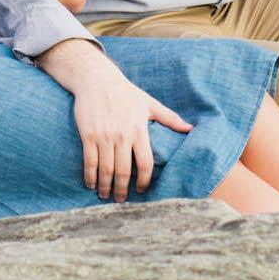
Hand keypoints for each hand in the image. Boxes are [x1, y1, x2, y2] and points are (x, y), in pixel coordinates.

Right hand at [37, 40, 191, 202]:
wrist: (97, 79)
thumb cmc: (125, 92)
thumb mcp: (149, 103)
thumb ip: (170, 118)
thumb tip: (190, 128)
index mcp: (139, 129)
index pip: (145, 163)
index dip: (144, 181)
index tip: (142, 190)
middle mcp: (122, 135)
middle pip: (124, 171)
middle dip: (122, 189)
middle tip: (121, 200)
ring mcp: (104, 136)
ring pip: (106, 169)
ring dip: (105, 186)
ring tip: (105, 195)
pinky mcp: (88, 135)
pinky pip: (89, 161)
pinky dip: (90, 176)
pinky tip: (91, 184)